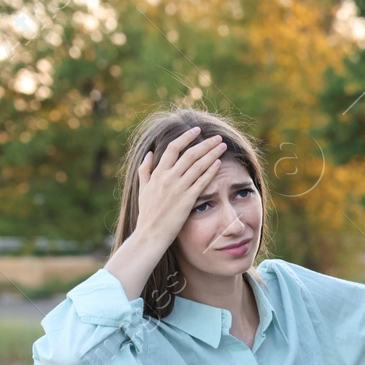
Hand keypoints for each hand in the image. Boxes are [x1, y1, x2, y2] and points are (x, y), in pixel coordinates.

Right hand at [134, 126, 226, 246]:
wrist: (150, 234)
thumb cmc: (147, 214)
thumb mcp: (142, 189)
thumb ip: (145, 170)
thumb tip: (149, 153)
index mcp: (157, 174)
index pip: (173, 148)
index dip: (186, 137)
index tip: (196, 130)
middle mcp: (168, 178)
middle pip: (190, 154)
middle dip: (205, 143)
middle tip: (217, 137)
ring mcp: (178, 189)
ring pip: (198, 165)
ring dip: (212, 153)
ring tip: (222, 146)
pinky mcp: (187, 200)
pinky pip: (201, 182)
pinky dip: (210, 171)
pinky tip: (218, 163)